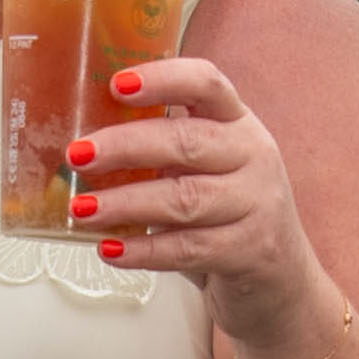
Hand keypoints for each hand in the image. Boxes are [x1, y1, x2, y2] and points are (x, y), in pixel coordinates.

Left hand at [67, 57, 330, 355]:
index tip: (117, 84)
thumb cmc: (227, 213)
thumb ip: (164, 148)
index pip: (206, 84)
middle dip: (125, 146)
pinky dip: (143, 251)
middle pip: (186, 142)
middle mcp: (252, 155)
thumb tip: (83, 143)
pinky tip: (109, 250)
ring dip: (126, 203)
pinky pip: (188, 249)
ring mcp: (255, 204)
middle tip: (77, 155)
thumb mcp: (208, 167)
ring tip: (82, 209)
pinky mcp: (249, 251)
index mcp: (237, 122)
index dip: (163, 79)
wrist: (280, 279)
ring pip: (184, 198)